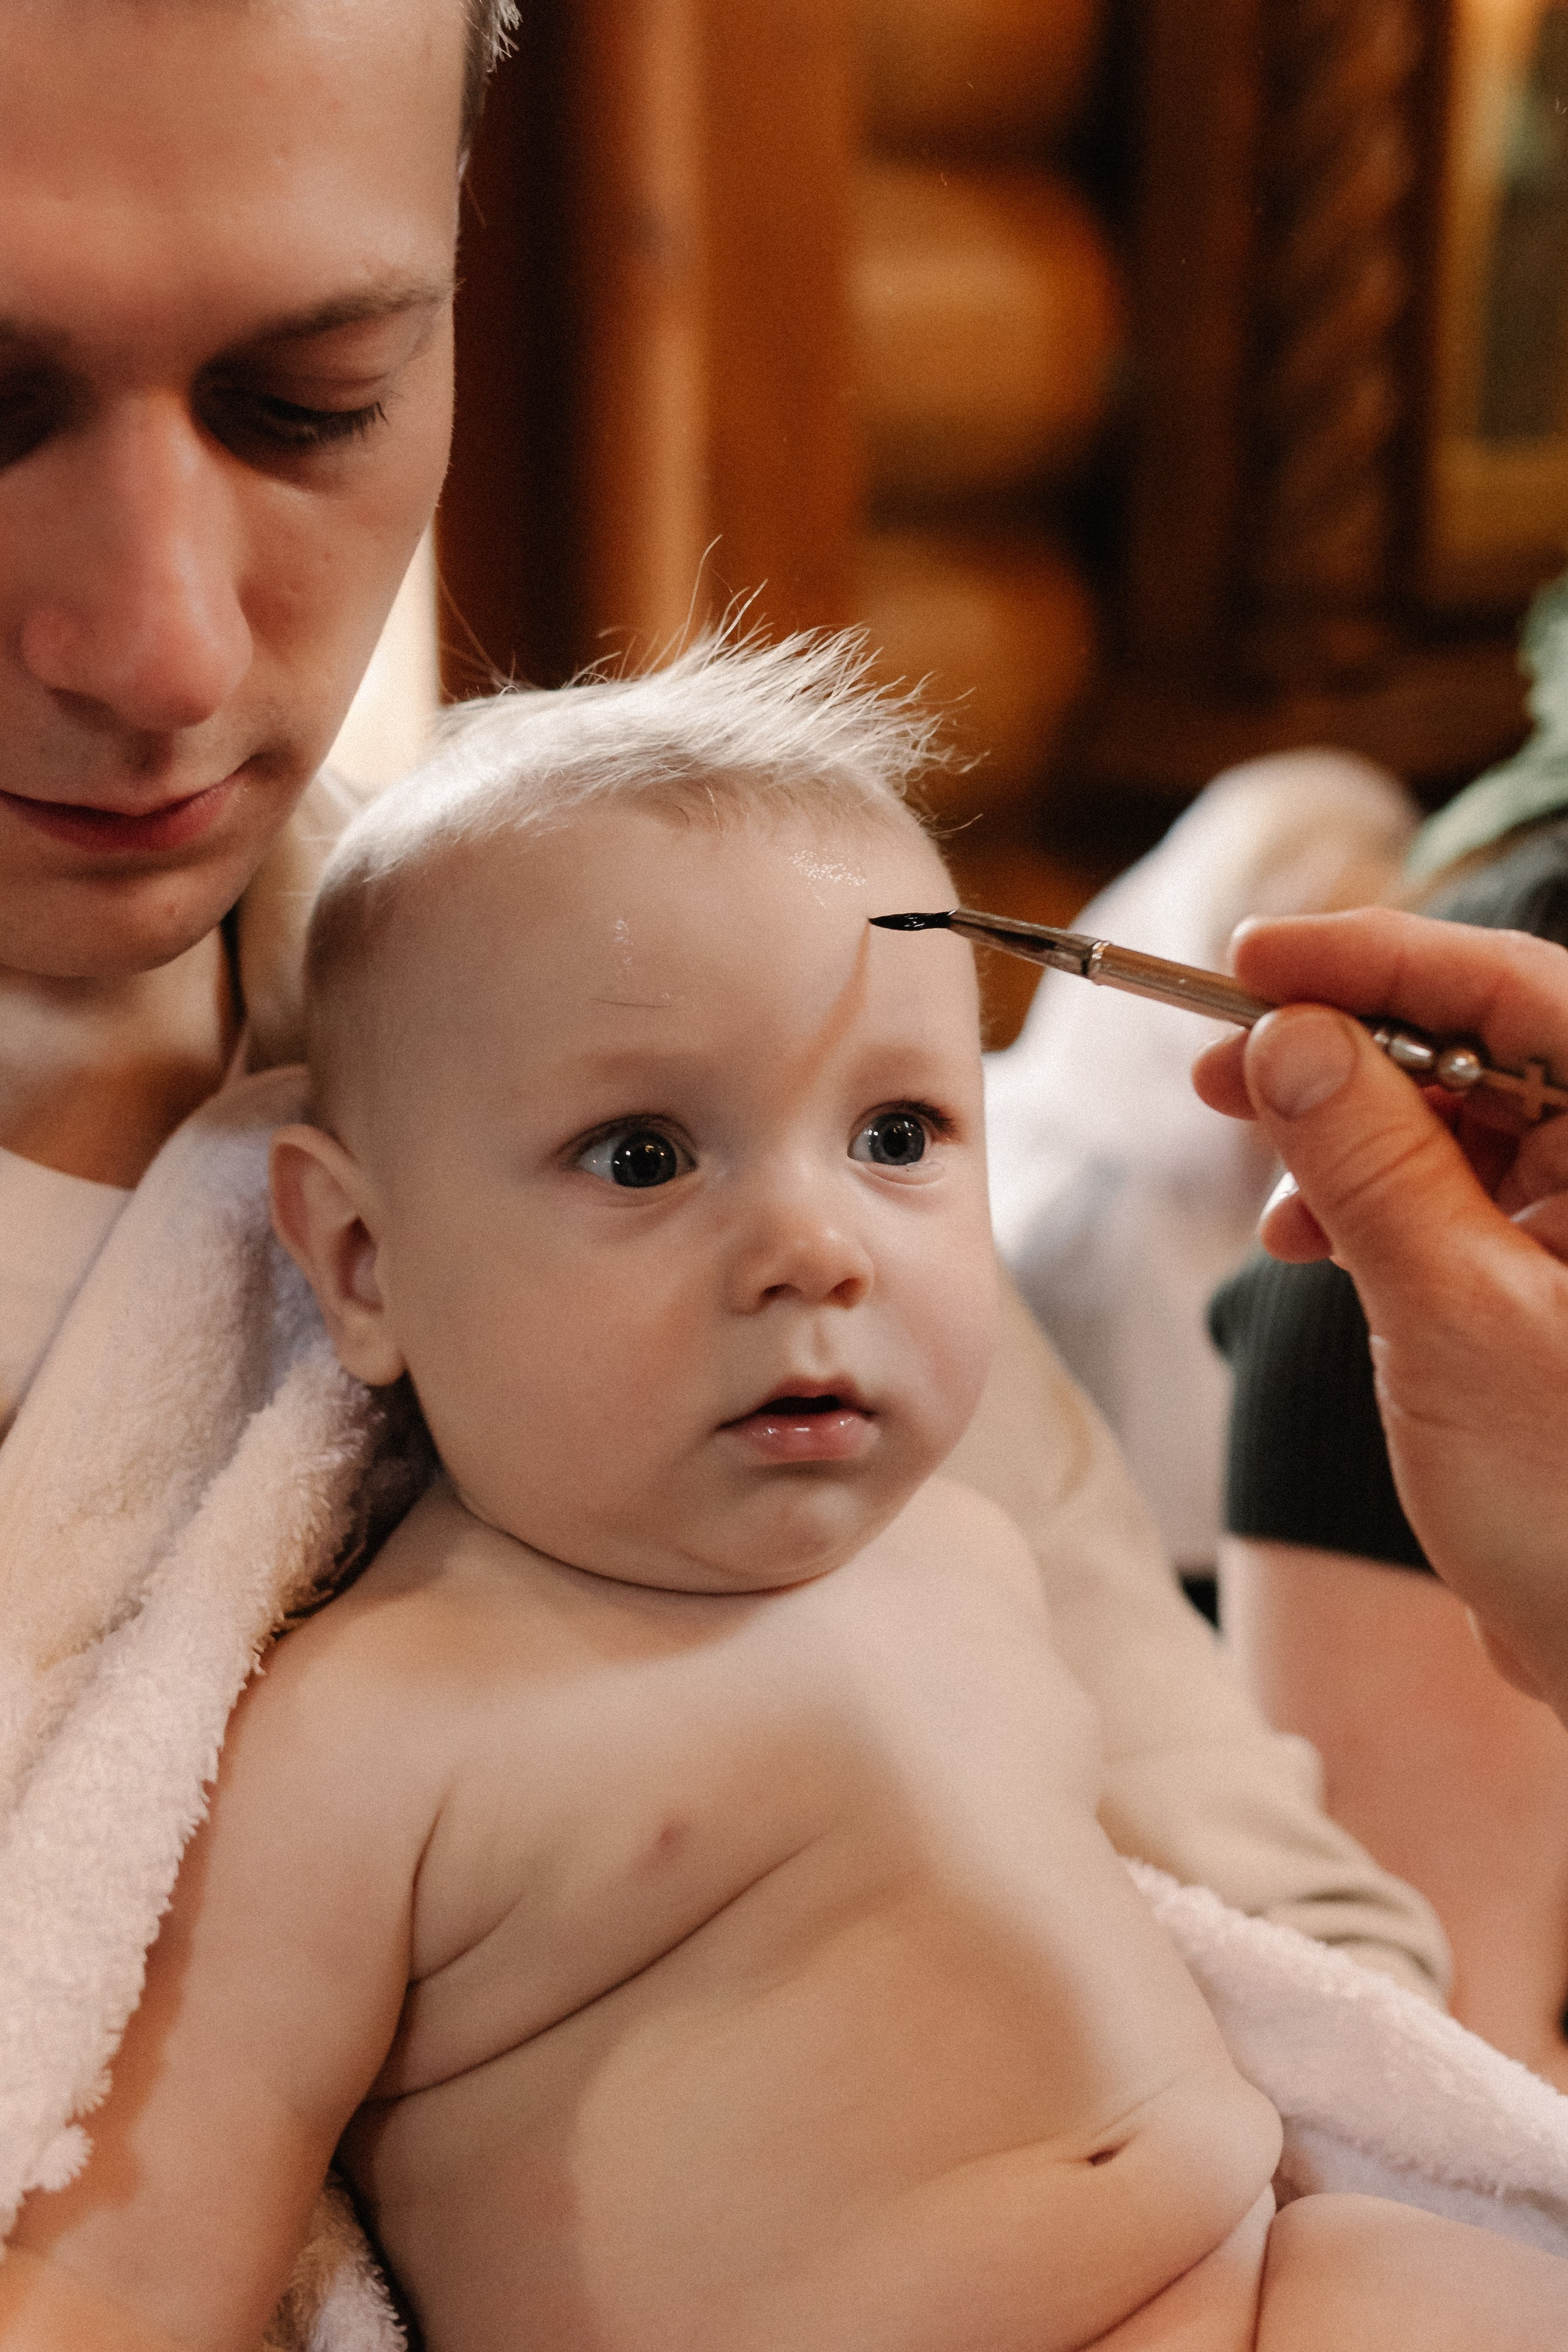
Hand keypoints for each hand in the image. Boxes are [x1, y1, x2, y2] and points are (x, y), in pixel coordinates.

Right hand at [1191, 908, 1567, 1718]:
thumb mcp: (1450, 1315)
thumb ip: (1369, 1162)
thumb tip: (1290, 1034)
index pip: (1513, 988)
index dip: (1375, 956)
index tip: (1250, 957)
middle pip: (1484, 1042)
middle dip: (1342, 1043)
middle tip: (1217, 1056)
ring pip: (1464, 1115)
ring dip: (1347, 1126)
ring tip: (1250, 1158)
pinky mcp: (1563, 1273)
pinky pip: (1464, 1190)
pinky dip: (1377, 1198)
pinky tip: (1307, 1238)